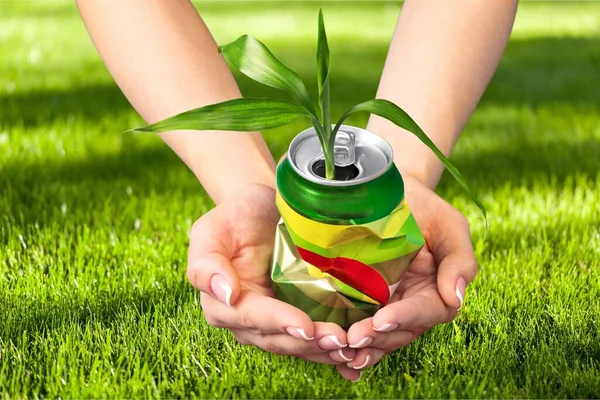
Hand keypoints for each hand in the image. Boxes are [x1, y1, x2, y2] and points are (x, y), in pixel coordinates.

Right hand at [186, 184, 349, 365]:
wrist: (261, 207)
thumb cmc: (236, 216)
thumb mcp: (212, 230)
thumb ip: (207, 264)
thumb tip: (226, 294)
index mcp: (222, 303)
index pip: (252, 317)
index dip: (279, 323)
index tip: (305, 326)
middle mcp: (246, 320)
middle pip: (278, 338)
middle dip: (308, 342)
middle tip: (339, 340)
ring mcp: (272, 322)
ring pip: (296, 344)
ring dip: (323, 350)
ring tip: (349, 346)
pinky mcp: (294, 317)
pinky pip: (310, 339)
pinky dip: (330, 348)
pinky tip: (353, 351)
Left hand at [331, 175, 477, 381]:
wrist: (388, 190)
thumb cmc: (423, 207)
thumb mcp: (449, 225)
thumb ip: (460, 260)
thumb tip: (456, 296)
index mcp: (436, 289)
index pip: (427, 312)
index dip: (405, 318)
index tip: (382, 320)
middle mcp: (411, 302)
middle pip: (400, 331)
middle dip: (378, 338)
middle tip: (352, 339)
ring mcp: (386, 303)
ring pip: (379, 335)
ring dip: (363, 347)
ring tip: (342, 350)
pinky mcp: (362, 300)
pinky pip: (359, 325)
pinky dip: (350, 345)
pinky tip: (337, 358)